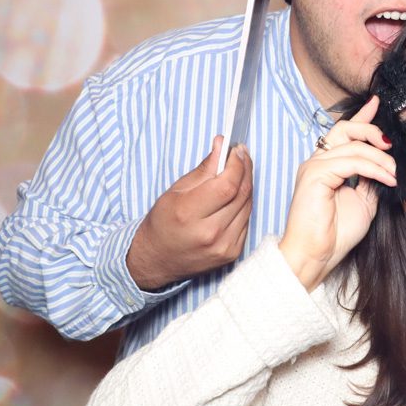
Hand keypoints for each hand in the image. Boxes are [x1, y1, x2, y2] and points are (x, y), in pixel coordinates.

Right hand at [127, 136, 252, 289]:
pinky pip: (246, 220)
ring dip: (247, 185)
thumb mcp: (176, 191)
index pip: (227, 185)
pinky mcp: (232, 253)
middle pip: (241, 193)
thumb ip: (204, 169)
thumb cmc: (163, 222)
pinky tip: (237, 194)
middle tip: (242, 154)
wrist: (157, 259)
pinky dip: (244, 204)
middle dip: (244, 169)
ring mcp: (222, 246)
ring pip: (248, 206)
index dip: (236, 164)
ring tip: (240, 170)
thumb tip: (222, 145)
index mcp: (188, 214)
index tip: (237, 150)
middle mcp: (208, 233)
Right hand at [279, 96, 395, 290]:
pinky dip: (373, 168)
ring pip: (354, 146)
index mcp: (326, 166)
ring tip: (395, 175)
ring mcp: (314, 166)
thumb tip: (385, 164)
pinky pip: (351, 162)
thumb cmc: (335, 235)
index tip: (377, 103)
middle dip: (372, 130)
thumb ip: (370, 179)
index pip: (344, 133)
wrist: (317, 256)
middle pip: (345, 128)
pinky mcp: (315, 175)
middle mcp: (317, 161)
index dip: (361, 117)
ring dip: (381, 159)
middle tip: (391, 143)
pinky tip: (386, 178)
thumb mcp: (363, 201)